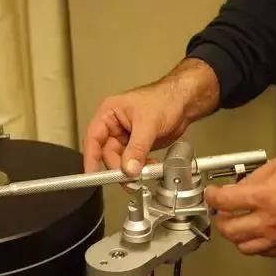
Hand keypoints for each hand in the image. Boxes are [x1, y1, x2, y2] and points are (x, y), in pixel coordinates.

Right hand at [83, 58, 218, 174]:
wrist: (184, 102)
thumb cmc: (165, 98)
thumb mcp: (148, 123)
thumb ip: (137, 148)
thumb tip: (128, 167)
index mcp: (109, 113)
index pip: (93, 138)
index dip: (91, 157)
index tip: (92, 174)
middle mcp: (114, 125)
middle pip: (107, 153)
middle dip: (118, 167)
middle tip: (129, 177)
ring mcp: (126, 137)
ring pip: (121, 160)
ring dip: (131, 169)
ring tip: (143, 172)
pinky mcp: (137, 146)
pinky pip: (133, 162)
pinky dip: (141, 168)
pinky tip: (150, 167)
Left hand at [205, 157, 275, 256]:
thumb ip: (253, 178)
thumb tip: (237, 187)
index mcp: (263, 197)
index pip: (224, 202)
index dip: (212, 197)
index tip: (211, 195)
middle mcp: (267, 221)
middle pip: (228, 230)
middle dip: (220, 220)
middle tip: (221, 212)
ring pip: (243, 246)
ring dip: (236, 236)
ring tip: (238, 225)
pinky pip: (263, 252)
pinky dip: (255, 244)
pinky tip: (256, 234)